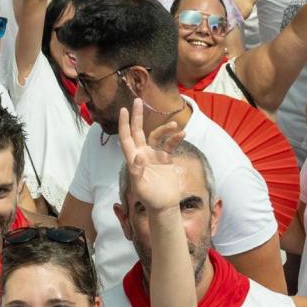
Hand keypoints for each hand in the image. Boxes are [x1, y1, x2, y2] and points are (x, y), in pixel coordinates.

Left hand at [116, 97, 188, 214]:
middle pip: (138, 131)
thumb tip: (137, 155)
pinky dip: (176, 138)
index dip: (124, 124)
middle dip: (137, 116)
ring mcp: (154, 155)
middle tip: (138, 100)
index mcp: (133, 158)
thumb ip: (137, 171)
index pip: (126, 138)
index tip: (123, 109)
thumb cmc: (149, 198)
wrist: (164, 205)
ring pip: (157, 135)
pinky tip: (182, 134)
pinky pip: (170, 144)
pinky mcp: (166, 158)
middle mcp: (142, 153)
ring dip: (165, 128)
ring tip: (175, 125)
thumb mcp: (140, 187)